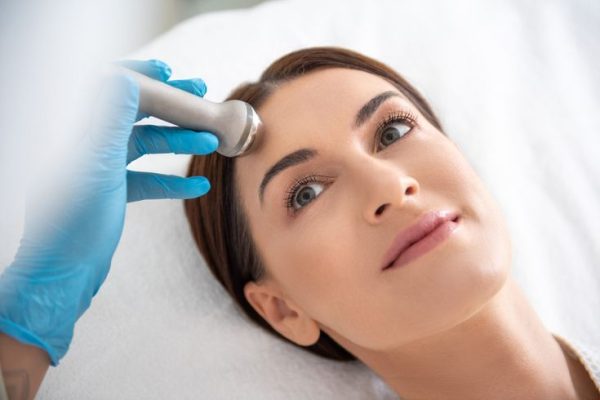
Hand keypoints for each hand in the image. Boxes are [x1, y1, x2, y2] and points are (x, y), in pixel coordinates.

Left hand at [0, 59, 218, 365]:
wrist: (63, 276)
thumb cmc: (72, 223)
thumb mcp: (96, 165)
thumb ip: (110, 119)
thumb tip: (125, 77)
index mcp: (76, 132)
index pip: (107, 88)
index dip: (139, 77)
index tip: (171, 74)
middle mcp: (86, 145)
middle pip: (132, 113)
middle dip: (169, 106)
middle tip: (201, 97)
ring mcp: (99, 170)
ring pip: (144, 145)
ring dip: (178, 142)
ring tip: (210, 142)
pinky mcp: (111, 194)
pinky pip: (146, 180)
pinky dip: (171, 181)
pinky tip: (199, 187)